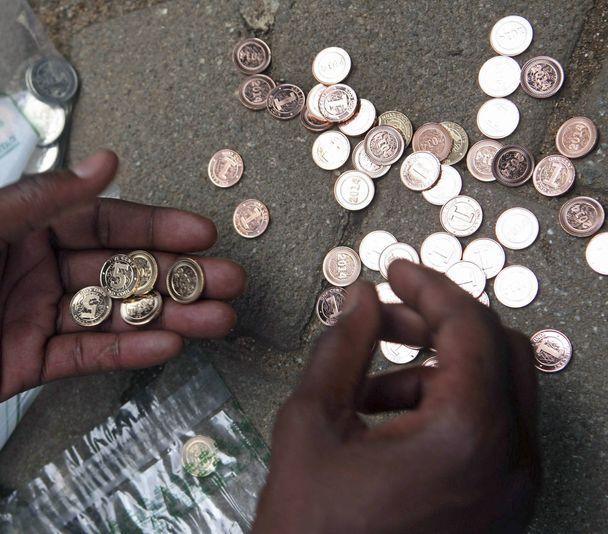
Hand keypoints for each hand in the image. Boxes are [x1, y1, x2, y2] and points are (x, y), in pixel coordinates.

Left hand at [0, 150, 244, 425]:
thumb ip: (42, 199)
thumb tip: (106, 161)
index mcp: (29, 228)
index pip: (107, 223)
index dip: (156, 226)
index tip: (202, 233)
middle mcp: (43, 269)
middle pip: (124, 270)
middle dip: (178, 275)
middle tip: (230, 281)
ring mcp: (42, 316)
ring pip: (118, 314)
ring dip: (169, 315)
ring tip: (218, 319)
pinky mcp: (34, 361)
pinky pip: (90, 355)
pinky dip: (129, 350)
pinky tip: (168, 345)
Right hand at [254, 261, 538, 532]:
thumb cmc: (313, 533)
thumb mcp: (313, 423)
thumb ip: (343, 346)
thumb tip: (361, 299)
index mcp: (469, 436)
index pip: (470, 327)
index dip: (429, 287)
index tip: (397, 269)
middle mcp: (509, 463)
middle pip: (499, 350)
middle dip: (437, 324)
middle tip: (384, 319)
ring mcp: (512, 488)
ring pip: (497, 389)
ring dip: (436, 368)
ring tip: (368, 389)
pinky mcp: (502, 505)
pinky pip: (490, 429)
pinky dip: (446, 407)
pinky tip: (387, 423)